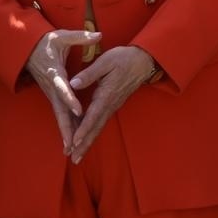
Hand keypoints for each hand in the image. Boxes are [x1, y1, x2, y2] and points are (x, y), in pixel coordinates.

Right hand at [24, 29, 99, 155]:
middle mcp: (51, 87)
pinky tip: (71, 140)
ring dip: (65, 132)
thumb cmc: (45, 42)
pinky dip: (66, 126)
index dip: (70, 99)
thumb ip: (80, 37)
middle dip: (66, 127)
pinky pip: (60, 114)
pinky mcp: (53, 97)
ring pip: (59, 115)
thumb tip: (98, 35)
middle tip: (72, 144)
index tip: (79, 110)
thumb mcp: (61, 37)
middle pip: (59, 110)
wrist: (26, 49)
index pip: (63, 87)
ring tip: (71, 150)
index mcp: (54, 72)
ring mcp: (51, 94)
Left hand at [67, 45, 156, 162]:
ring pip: (99, 127)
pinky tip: (87, 140)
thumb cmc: (124, 58)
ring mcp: (113, 105)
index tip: (75, 141)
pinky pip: (102, 122)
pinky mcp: (114, 104)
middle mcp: (111, 104)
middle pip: (96, 127)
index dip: (83, 129)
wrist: (144, 60)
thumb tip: (73, 84)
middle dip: (85, 144)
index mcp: (107, 94)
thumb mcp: (106, 61)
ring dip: (88, 142)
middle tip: (74, 159)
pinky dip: (93, 133)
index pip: (93, 115)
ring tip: (78, 156)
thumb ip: (89, 74)